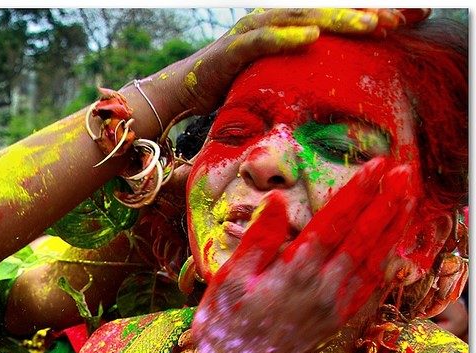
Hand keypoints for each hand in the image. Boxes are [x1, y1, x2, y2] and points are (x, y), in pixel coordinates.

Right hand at [146, 8, 406, 118]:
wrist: (182, 94)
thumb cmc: (233, 89)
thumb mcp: (282, 81)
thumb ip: (312, 76)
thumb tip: (350, 90)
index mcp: (293, 25)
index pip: (340, 15)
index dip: (377, 12)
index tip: (417, 15)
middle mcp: (276, 19)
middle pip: (329, 10)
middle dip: (368, 12)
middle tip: (405, 17)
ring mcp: (254, 30)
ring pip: (303, 18)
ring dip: (339, 19)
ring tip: (372, 25)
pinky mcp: (232, 48)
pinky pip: (263, 39)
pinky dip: (286, 36)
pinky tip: (312, 37)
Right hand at [190, 157, 415, 352]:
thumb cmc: (225, 328)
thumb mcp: (229, 279)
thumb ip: (259, 239)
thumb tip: (280, 201)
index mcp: (295, 272)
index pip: (334, 223)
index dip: (356, 193)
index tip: (375, 166)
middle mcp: (323, 288)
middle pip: (363, 238)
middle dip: (385, 203)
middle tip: (403, 173)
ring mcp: (334, 306)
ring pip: (373, 260)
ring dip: (392, 228)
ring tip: (406, 200)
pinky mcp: (336, 321)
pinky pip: (369, 289)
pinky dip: (386, 265)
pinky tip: (393, 252)